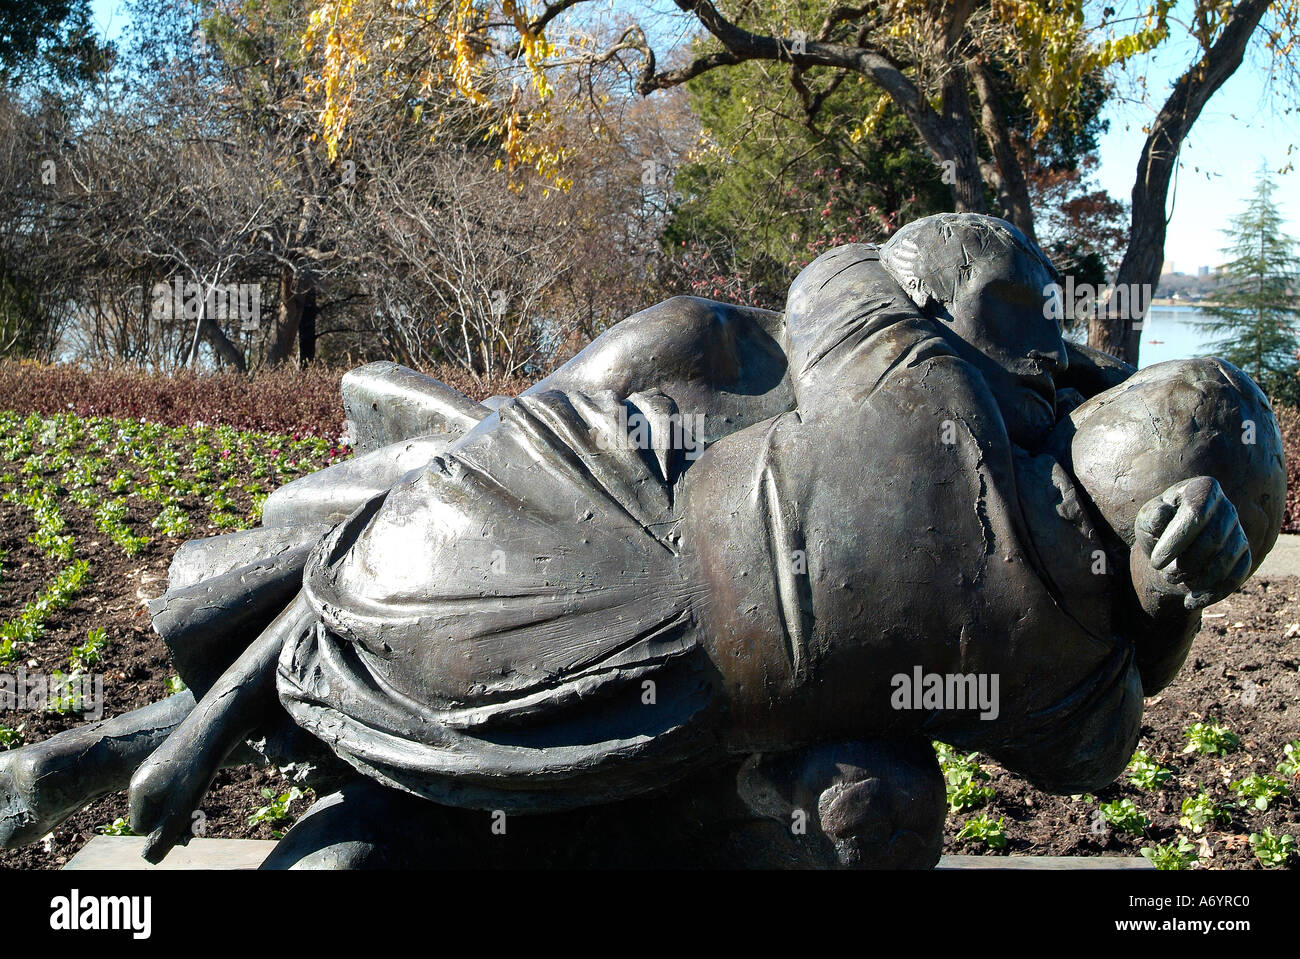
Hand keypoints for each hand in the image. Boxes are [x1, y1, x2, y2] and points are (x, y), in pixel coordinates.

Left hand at [1132, 476, 1250, 611]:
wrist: (1169, 551)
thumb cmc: (1156, 530)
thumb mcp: (1146, 521)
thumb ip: (1151, 517)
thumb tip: (1162, 514)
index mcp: (1202, 490)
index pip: (1196, 514)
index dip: (1176, 541)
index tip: (1156, 561)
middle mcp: (1226, 508)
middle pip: (1213, 541)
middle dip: (1186, 563)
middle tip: (1166, 573)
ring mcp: (1239, 531)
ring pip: (1227, 561)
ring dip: (1199, 579)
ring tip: (1175, 581)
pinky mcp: (1244, 555)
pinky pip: (1237, 577)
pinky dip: (1213, 593)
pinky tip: (1190, 601)